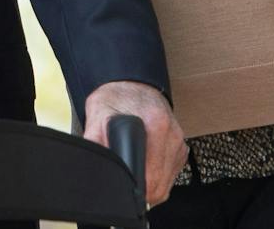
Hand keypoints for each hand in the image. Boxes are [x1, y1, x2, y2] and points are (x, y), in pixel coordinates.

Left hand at [82, 80, 186, 206]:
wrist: (132, 83)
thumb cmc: (115, 98)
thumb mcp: (98, 114)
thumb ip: (95, 140)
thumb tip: (93, 165)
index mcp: (155, 124)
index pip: (151, 177)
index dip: (134, 187)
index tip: (123, 185)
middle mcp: (172, 134)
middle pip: (160, 185)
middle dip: (142, 191)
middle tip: (124, 181)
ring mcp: (178, 141)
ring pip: (167, 183)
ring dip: (151, 185)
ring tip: (133, 171)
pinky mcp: (180, 147)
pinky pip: (171, 174)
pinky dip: (158, 176)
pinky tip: (145, 165)